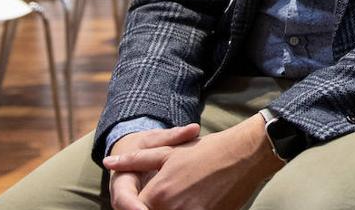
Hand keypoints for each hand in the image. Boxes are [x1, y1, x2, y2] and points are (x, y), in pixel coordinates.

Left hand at [107, 114, 283, 209]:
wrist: (244, 154)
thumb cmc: (207, 151)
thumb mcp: (169, 153)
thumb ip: (136, 160)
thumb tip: (109, 162)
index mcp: (158, 193)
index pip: (135, 209)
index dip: (137, 205)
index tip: (146, 199)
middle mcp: (171, 209)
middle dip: (154, 207)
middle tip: (172, 195)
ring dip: (173, 209)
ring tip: (185, 197)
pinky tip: (198, 201)